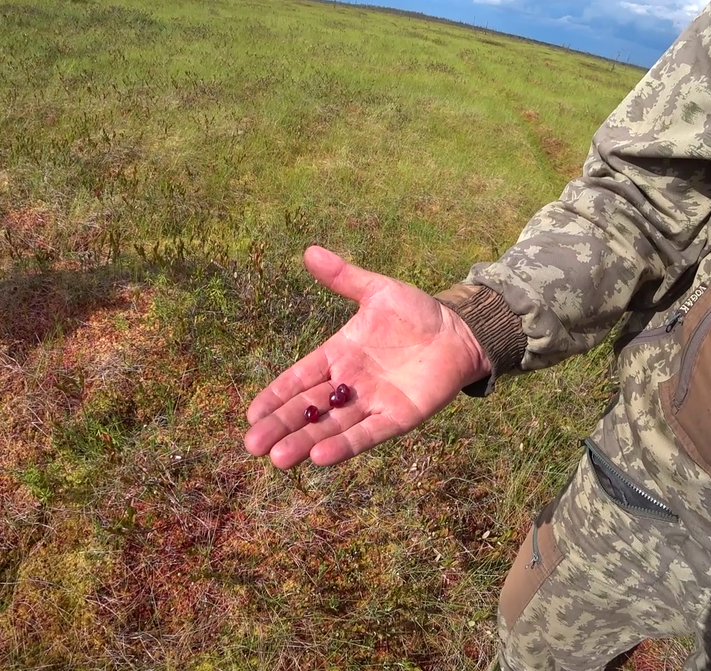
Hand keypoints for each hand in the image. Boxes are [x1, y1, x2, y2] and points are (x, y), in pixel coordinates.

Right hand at [244, 246, 491, 468]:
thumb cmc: (417, 312)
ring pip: (332, 427)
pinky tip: (320, 458)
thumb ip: (344, 278)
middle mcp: (350, 384)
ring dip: (305, 442)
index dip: (275, 396)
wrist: (459, 331)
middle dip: (281, 426)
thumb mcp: (377, 291)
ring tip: (278, 459)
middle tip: (252, 446)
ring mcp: (372, 402)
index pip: (299, 379)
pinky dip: (345, 445)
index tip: (251, 415)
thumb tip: (309, 251)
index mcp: (338, 355)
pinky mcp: (398, 417)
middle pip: (308, 409)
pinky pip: (367, 434)